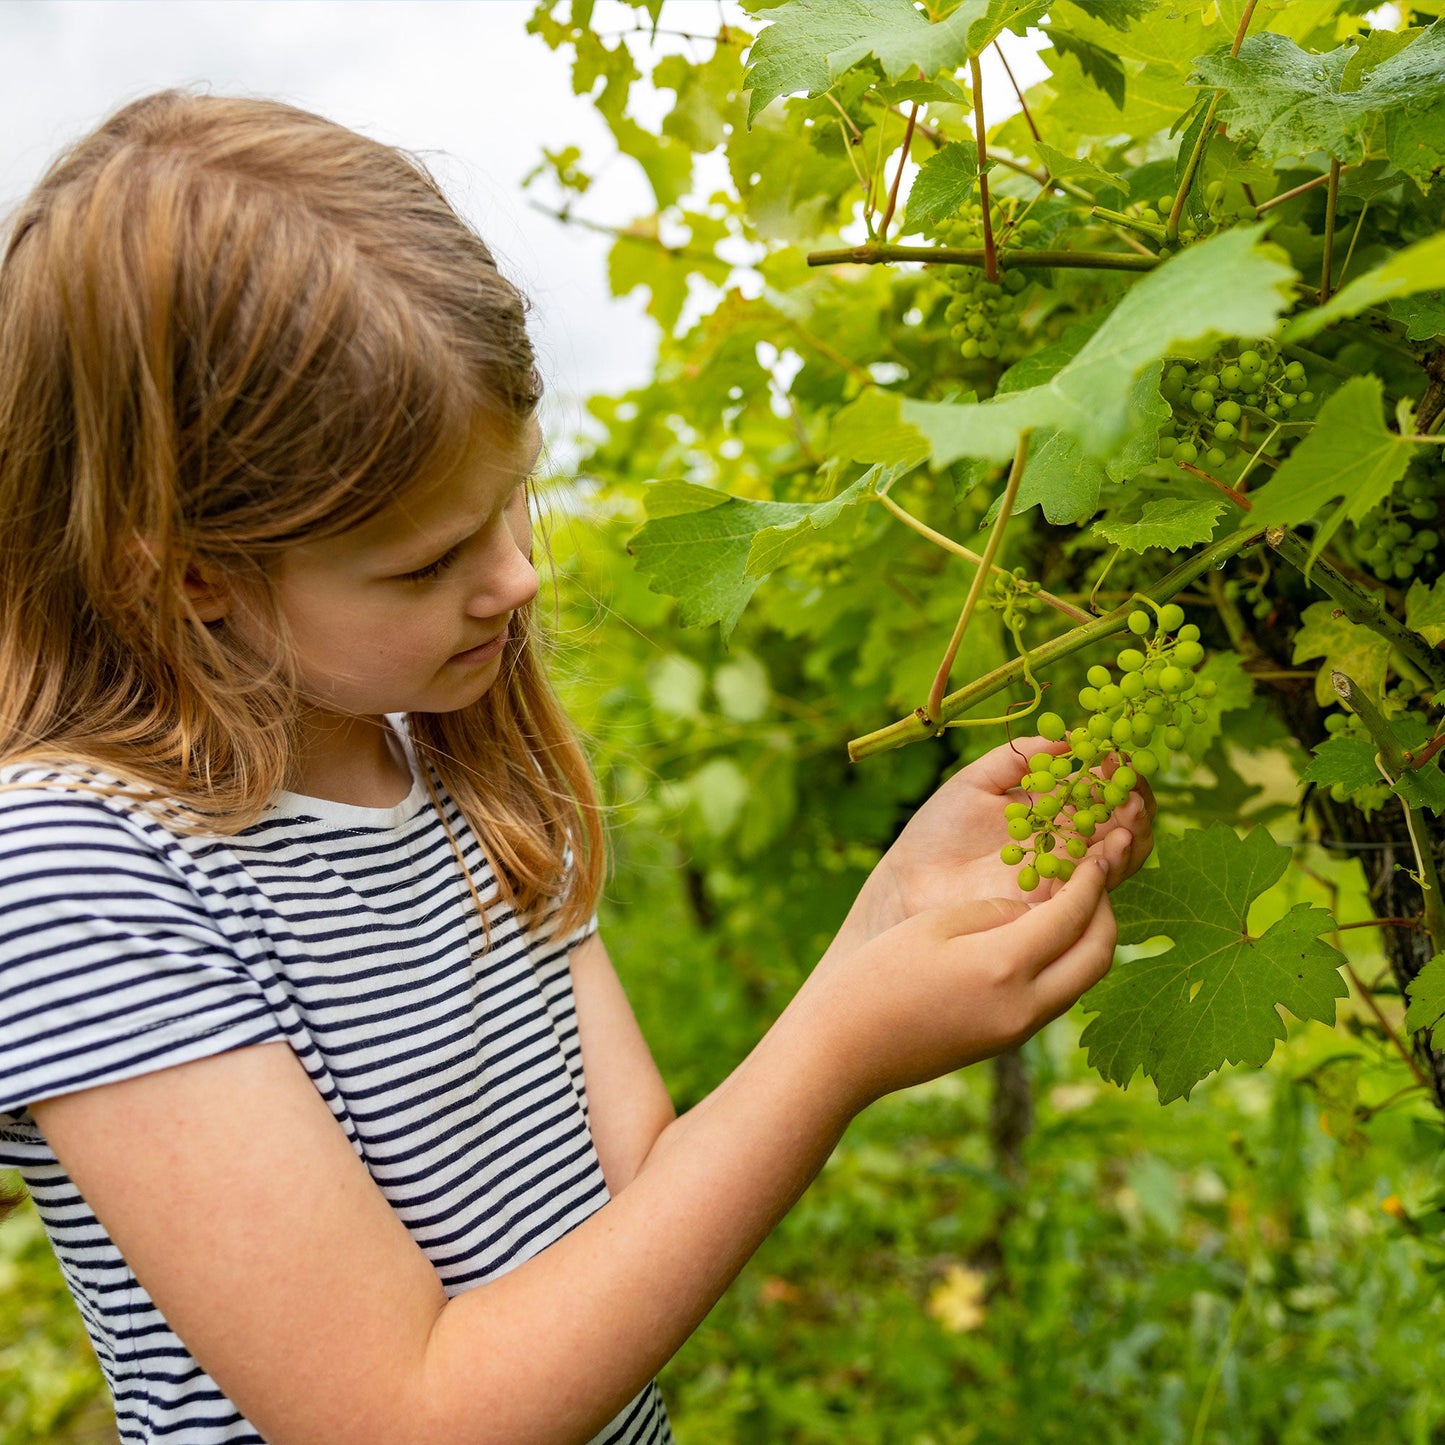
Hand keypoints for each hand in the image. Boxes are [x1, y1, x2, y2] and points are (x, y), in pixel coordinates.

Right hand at [802, 859, 1117, 1108]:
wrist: (846, 1051)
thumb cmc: (876, 977)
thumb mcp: (933, 926)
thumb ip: (993, 911)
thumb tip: (1029, 912)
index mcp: (1004, 965)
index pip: (1071, 915)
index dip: (1090, 880)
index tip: (1097, 853)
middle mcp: (1025, 1005)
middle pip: (1098, 956)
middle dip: (1105, 912)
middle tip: (1097, 878)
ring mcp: (1018, 1030)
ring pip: (1083, 981)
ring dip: (1089, 941)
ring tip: (1074, 904)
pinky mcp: (1006, 1042)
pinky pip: (1056, 997)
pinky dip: (1064, 964)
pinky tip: (1043, 939)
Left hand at [828, 736, 1152, 958]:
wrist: (909, 880)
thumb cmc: (938, 829)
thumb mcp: (976, 782)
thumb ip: (1018, 758)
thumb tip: (1067, 735)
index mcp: (1052, 807)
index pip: (1100, 787)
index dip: (1116, 770)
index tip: (1116, 752)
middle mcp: (1068, 840)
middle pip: (1123, 822)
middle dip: (1134, 802)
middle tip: (1130, 787)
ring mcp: (1065, 873)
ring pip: (1120, 855)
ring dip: (1132, 832)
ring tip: (1128, 812)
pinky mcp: (1055, 905)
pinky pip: (1096, 889)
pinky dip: (1111, 867)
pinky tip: (1110, 847)